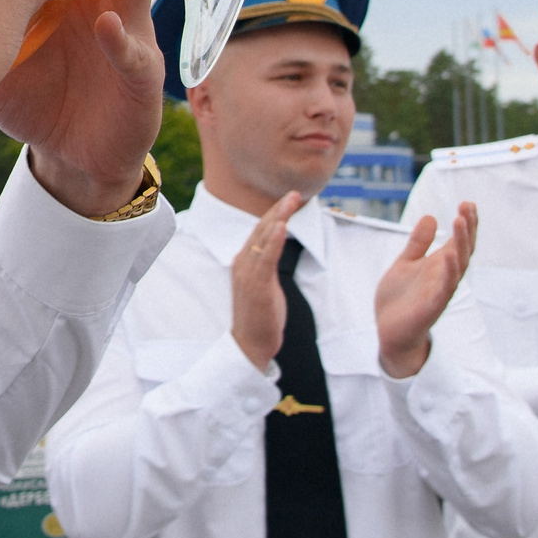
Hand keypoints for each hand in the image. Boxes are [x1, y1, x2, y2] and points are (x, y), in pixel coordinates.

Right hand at [228, 193, 303, 370]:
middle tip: (294, 193)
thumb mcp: (263, 285)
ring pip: (263, 238)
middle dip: (278, 209)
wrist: (249, 343)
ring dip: (278, 217)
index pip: (259, 231)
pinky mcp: (256, 285)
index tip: (289, 200)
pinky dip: (273, 240)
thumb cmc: (260, 316)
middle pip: (261, 229)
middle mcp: (242, 263)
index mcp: (243, 261)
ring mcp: (248, 273)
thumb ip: (266, 265)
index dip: (274, 214)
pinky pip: (266, 258)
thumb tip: (274, 250)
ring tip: (290, 201)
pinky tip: (281, 226)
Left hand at [376, 202, 475, 378]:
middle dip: (467, 229)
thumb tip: (431, 217)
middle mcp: (444, 277)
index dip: (466, 224)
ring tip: (460, 222)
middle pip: (463, 250)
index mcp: (440, 265)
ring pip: (457, 267)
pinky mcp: (431, 307)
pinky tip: (449, 256)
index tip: (468, 202)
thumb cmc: (401, 298)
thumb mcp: (406, 263)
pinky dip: (448, 273)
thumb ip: (418, 243)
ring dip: (461, 245)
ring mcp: (440, 292)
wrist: (390, 331)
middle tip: (467, 207)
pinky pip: (444, 290)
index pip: (459, 241)